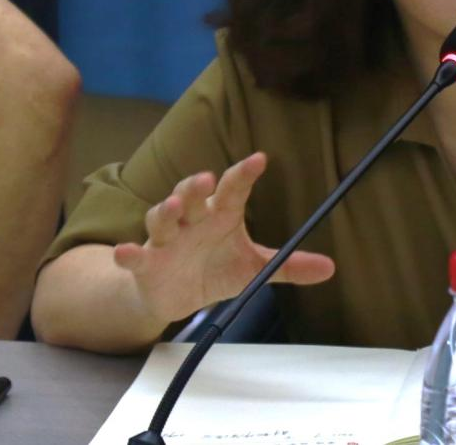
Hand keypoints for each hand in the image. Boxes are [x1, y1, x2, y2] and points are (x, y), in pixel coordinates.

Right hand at [112, 152, 334, 325]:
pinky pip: (133, 256)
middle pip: (191, 196)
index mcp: (220, 215)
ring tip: (173, 206)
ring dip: (165, 212)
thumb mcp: (254, 268)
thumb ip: (288, 265)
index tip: (260, 159)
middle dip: (195, 187)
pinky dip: (128, 254)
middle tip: (205, 179)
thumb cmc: (216, 269)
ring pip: (161, 219)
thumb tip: (330, 268)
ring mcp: (166, 241)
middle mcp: (192, 221)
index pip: (232, 189)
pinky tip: (126, 252)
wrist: (175, 295)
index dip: (244, 174)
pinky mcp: (145, 264)